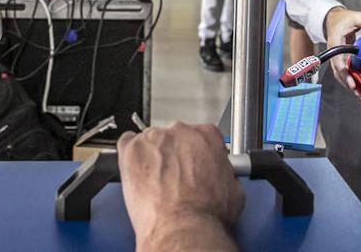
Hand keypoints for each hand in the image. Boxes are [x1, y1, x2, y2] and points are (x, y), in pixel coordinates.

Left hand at [119, 123, 243, 251]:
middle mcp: (180, 131)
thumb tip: (224, 176)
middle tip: (176, 178)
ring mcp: (154, 139)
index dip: (197, 152)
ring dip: (153, 156)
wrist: (181, 227)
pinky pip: (126, 143)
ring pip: (151, 140)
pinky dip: (130, 156)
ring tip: (156, 182)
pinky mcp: (131, 149)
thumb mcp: (233, 193)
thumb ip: (227, 173)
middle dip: (175, 155)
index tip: (194, 163)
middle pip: (175, 136)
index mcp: (206, 136)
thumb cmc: (205, 213)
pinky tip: (137, 173)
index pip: (201, 134)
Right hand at [323, 7, 360, 93]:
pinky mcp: (340, 58)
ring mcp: (335, 56)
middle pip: (338, 72)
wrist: (333, 17)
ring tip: (360, 94)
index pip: (338, 62)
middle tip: (359, 94)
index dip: (345, 74)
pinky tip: (359, 86)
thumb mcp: (357, 17)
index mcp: (336, 43)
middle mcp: (334, 52)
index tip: (353, 84)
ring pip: (339, 74)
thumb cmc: (344, 18)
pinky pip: (343, 71)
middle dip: (348, 84)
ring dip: (348, 84)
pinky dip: (349, 79)